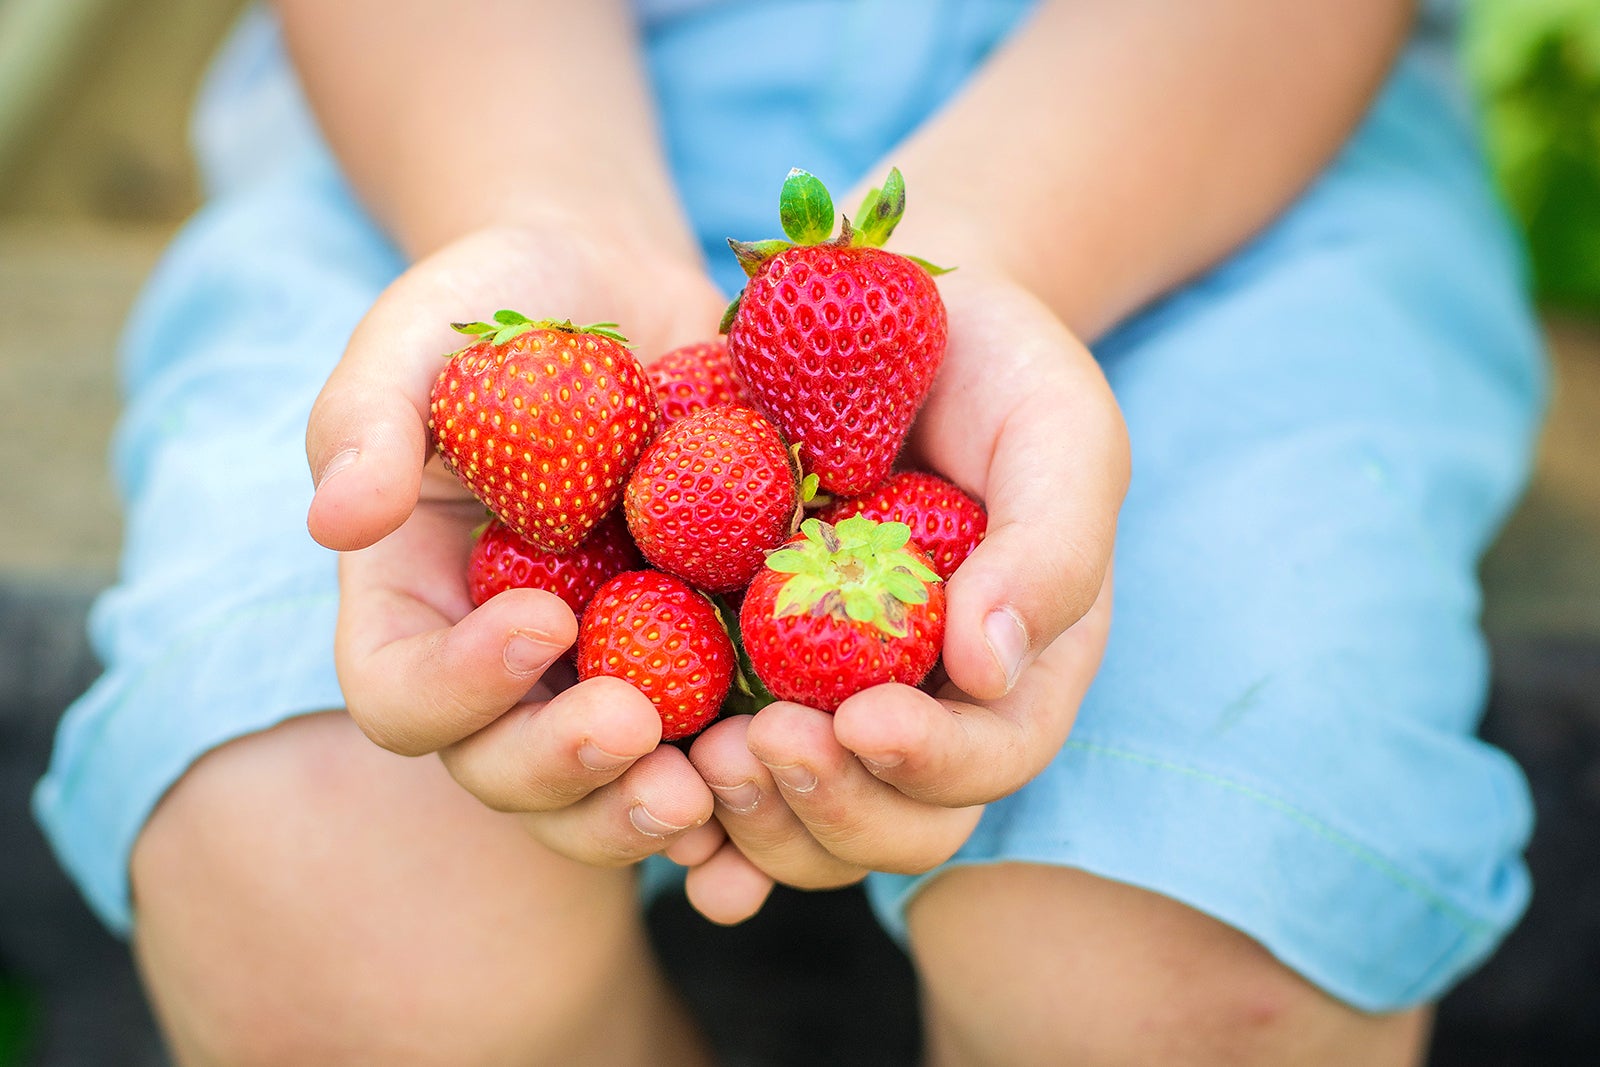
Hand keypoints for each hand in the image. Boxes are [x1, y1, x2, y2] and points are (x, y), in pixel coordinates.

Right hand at [306, 220, 734, 867]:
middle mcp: (508, 673)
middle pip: (507, 772)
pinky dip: (747, 782)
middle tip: (635, 732)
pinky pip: (715, 748)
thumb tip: (337, 520)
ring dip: (653, 808)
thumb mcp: (427, 334)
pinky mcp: (703, 667)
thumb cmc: (510, 310)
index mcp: (420, 609)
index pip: (403, 693)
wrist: (635, 303)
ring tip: (716, 785)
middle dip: (565, 770)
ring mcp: (609, 677)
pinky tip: (797, 766)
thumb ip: (371, 416)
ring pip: (610, 793)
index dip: (458, 687)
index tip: (541, 618)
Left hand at [684, 269, 1127, 920]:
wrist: (878, 314)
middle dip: (829, 807)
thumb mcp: (1054, 426)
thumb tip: (987, 670)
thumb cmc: (990, 363)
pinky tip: (649, 781)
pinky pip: (711, 767)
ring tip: (697, 756)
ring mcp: (825, 697)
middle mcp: (922, 702)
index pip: (993, 756)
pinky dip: (684, 806)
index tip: (863, 719)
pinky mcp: (735, 668)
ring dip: (751, 818)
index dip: (933, 762)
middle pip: (896, 822)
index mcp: (1014, 664)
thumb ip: (1049, 544)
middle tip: (753, 747)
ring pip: (802, 822)